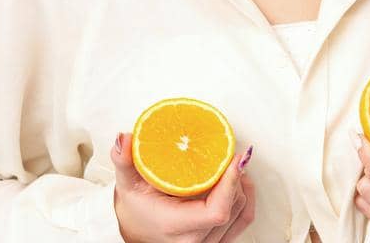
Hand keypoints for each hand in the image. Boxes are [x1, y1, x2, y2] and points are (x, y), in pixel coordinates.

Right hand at [110, 132, 256, 242]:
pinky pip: (243, 220)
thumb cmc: (136, 207)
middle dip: (235, 179)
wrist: (136, 227)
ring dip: (241, 186)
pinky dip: (246, 199)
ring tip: (233, 165)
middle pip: (232, 207)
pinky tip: (240, 181)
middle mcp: (193, 240)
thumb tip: (125, 138)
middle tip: (230, 154)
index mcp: (174, 225)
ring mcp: (207, 242)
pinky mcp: (217, 240)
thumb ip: (124, 161)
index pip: (217, 211)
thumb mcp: (127, 182)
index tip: (233, 160)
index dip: (230, 185)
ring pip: (240, 213)